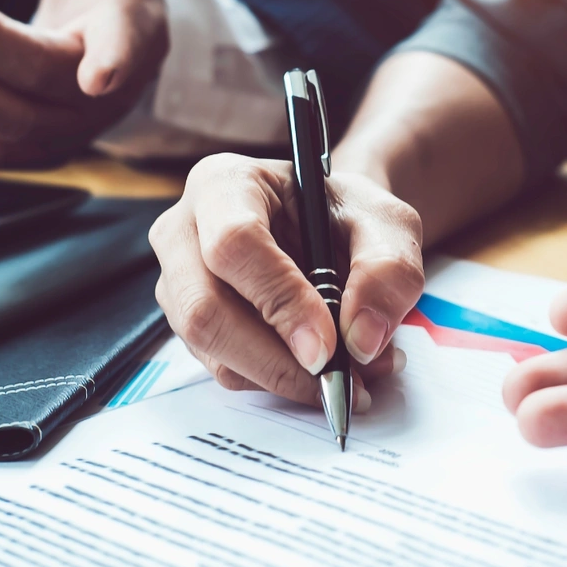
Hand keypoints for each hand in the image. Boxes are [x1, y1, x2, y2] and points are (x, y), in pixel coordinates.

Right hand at [148, 155, 424, 407]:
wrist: (332, 229)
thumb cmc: (349, 216)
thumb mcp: (388, 225)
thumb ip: (387, 270)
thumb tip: (361, 339)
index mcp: (225, 184)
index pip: (235, 244)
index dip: (280, 300)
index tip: (326, 346)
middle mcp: (184, 231)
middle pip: (205, 309)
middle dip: (275, 358)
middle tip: (337, 379)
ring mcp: (178, 281)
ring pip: (212, 348)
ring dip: (282, 375)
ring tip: (347, 373)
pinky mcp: (190, 325)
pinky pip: (224, 368)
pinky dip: (277, 381)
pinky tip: (320, 369)